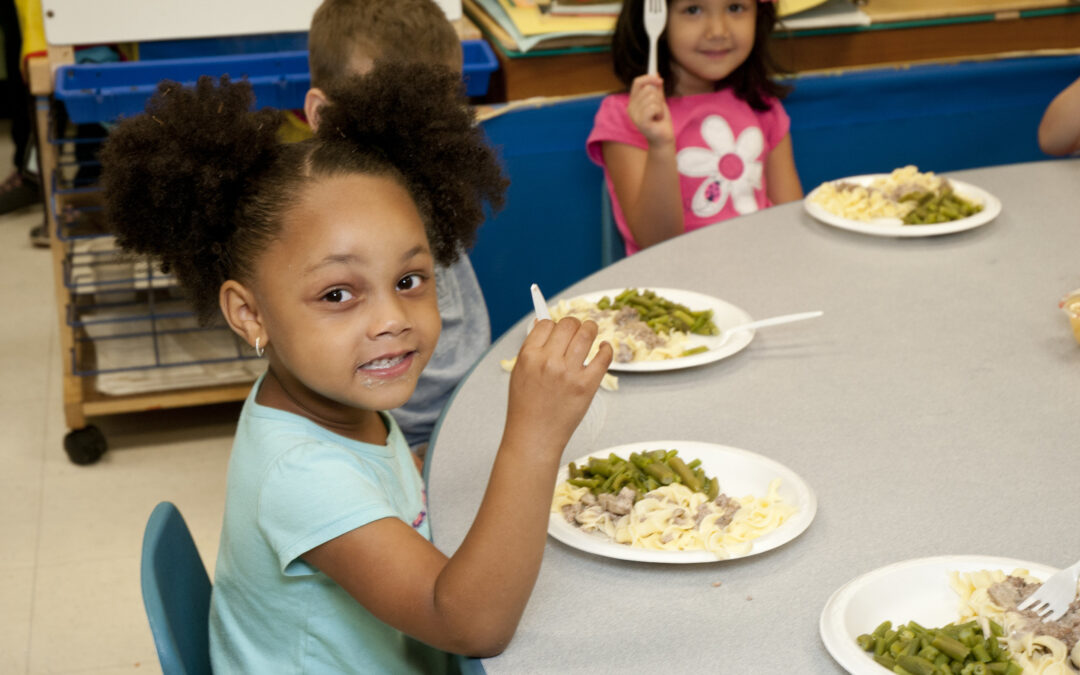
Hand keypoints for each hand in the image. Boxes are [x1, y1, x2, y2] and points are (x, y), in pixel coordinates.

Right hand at [506, 317, 612, 453]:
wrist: (534, 437)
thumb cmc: (526, 408)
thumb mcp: (520, 373)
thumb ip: (531, 349)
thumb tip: (542, 323)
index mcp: (529, 356)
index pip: (546, 323)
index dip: (554, 324)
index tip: (559, 331)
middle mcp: (548, 361)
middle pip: (568, 324)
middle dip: (574, 324)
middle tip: (578, 330)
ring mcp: (568, 373)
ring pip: (587, 333)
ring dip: (591, 329)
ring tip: (591, 332)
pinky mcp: (586, 385)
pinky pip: (603, 357)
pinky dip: (606, 349)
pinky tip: (603, 348)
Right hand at [627, 75, 673, 146]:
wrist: (663, 138)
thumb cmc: (660, 120)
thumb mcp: (659, 100)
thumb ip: (656, 88)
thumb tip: (655, 73)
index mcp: (633, 101)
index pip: (637, 82)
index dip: (648, 78)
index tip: (659, 79)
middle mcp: (631, 108)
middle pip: (647, 89)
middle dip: (658, 97)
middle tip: (658, 109)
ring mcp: (634, 115)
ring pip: (652, 98)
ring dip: (660, 106)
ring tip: (658, 116)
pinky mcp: (641, 122)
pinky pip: (653, 107)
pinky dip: (660, 112)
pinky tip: (658, 119)